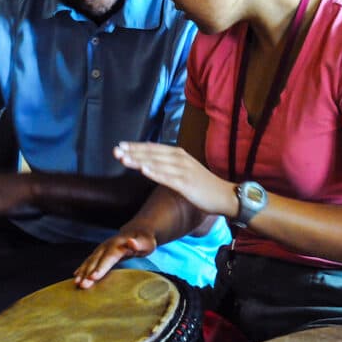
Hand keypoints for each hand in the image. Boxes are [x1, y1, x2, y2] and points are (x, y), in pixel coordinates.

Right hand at [73, 228, 156, 288]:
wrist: (137, 231)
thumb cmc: (144, 240)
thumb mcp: (146, 242)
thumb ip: (139, 243)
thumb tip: (131, 241)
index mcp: (117, 245)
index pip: (108, 257)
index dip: (100, 267)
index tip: (93, 277)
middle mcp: (106, 246)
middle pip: (96, 260)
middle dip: (87, 272)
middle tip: (81, 285)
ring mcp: (102, 249)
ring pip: (90, 261)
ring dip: (82, 272)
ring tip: (76, 283)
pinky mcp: (100, 253)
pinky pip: (89, 261)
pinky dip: (82, 268)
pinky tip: (76, 275)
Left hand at [113, 142, 236, 217]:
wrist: (225, 196)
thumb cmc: (203, 184)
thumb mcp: (184, 169)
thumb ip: (168, 163)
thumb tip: (150, 160)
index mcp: (178, 154)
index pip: (153, 148)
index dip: (136, 146)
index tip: (120, 145)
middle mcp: (180, 159)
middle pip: (152, 154)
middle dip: (132, 152)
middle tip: (115, 150)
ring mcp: (183, 171)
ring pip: (156, 163)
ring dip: (139, 160)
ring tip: (123, 158)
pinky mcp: (186, 184)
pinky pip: (167, 177)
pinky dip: (154, 172)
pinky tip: (142, 170)